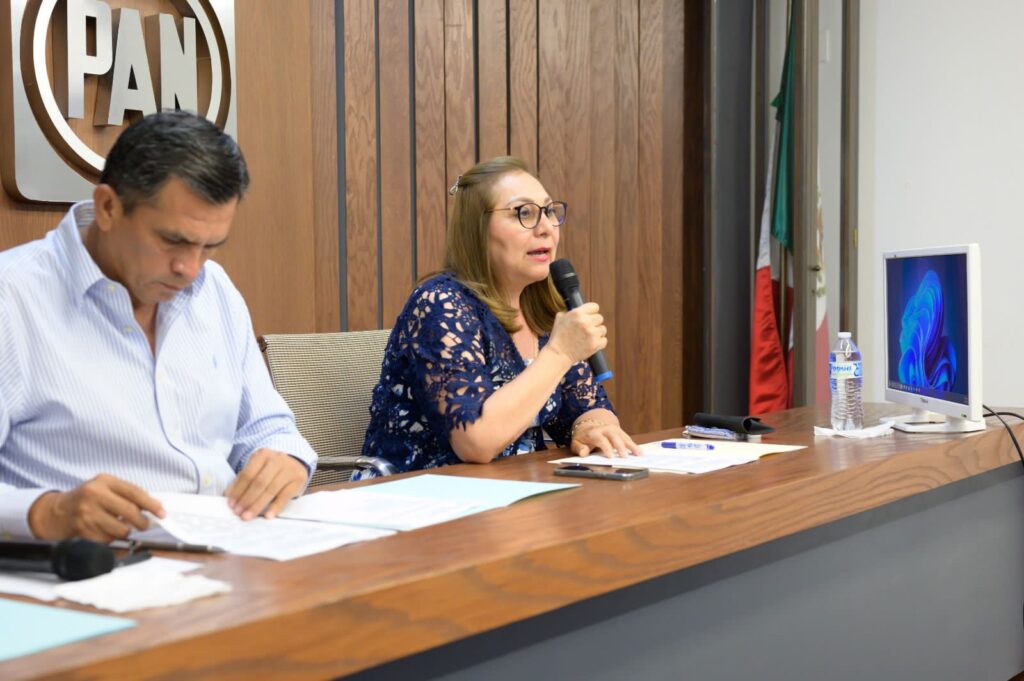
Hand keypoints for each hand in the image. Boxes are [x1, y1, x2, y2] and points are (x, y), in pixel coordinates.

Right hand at [27, 475, 164, 541]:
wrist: (55, 512)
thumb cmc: (86, 499)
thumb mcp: (104, 487)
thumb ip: (127, 494)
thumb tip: (154, 506)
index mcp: (104, 481)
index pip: (134, 492)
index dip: (151, 504)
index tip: (162, 513)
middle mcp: (94, 495)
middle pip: (130, 511)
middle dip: (142, 522)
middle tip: (145, 525)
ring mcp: (87, 513)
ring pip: (120, 529)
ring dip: (125, 532)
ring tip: (119, 527)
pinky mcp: (82, 530)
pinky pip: (107, 540)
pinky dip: (110, 539)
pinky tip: (104, 531)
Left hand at [225, 449, 307, 519]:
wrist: (295, 463)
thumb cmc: (271, 468)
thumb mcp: (257, 468)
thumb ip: (243, 480)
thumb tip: (229, 495)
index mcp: (262, 455)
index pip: (247, 474)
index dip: (238, 490)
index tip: (231, 504)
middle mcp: (276, 460)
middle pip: (259, 482)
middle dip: (247, 499)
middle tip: (238, 512)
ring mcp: (289, 469)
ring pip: (271, 490)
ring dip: (257, 505)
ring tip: (248, 516)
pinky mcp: (298, 480)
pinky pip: (285, 496)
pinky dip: (275, 507)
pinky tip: (267, 516)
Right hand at [545, 302, 606, 364]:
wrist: (558, 354)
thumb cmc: (558, 337)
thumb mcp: (560, 318)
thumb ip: (571, 312)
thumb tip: (580, 308)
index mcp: (577, 313)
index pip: (595, 307)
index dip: (592, 312)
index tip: (590, 316)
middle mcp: (586, 322)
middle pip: (600, 318)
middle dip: (594, 323)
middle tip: (586, 329)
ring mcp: (592, 333)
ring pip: (603, 329)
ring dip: (597, 333)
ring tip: (587, 337)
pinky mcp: (595, 344)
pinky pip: (604, 340)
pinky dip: (599, 342)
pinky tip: (590, 343)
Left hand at [571, 421, 640, 458]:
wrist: (588, 426)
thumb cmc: (582, 438)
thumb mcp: (576, 443)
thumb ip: (579, 448)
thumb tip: (584, 453)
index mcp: (594, 433)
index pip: (602, 440)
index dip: (607, 448)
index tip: (611, 457)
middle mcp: (605, 429)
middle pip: (615, 437)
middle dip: (620, 447)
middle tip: (625, 457)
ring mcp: (614, 429)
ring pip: (624, 437)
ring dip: (631, 446)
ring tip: (639, 454)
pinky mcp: (619, 431)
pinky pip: (627, 438)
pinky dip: (634, 445)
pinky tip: (640, 452)